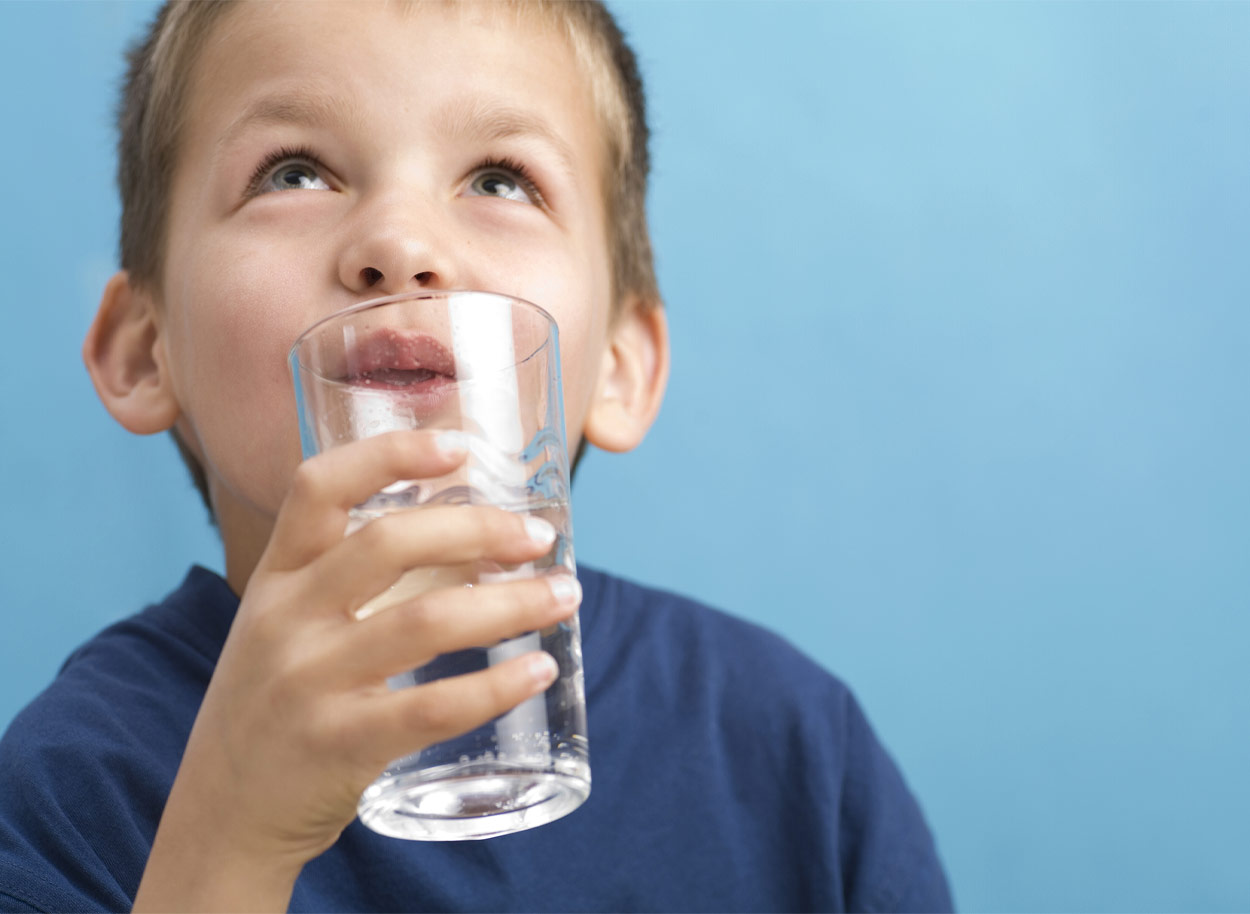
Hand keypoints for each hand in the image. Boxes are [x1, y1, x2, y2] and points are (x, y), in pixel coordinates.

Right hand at [134, 430, 578, 911]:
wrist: (223, 815)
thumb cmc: (279, 704)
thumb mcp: (298, 628)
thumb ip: (371, 583)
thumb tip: (483, 544)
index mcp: (277, 576)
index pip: (319, 486)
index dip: (390, 454)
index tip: (457, 445)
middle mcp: (286, 618)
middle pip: (390, 543)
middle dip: (479, 529)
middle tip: (539, 537)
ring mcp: (309, 682)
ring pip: (427, 622)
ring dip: (510, 603)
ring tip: (564, 595)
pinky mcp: (339, 744)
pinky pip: (433, 707)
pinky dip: (497, 685)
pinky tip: (539, 668)